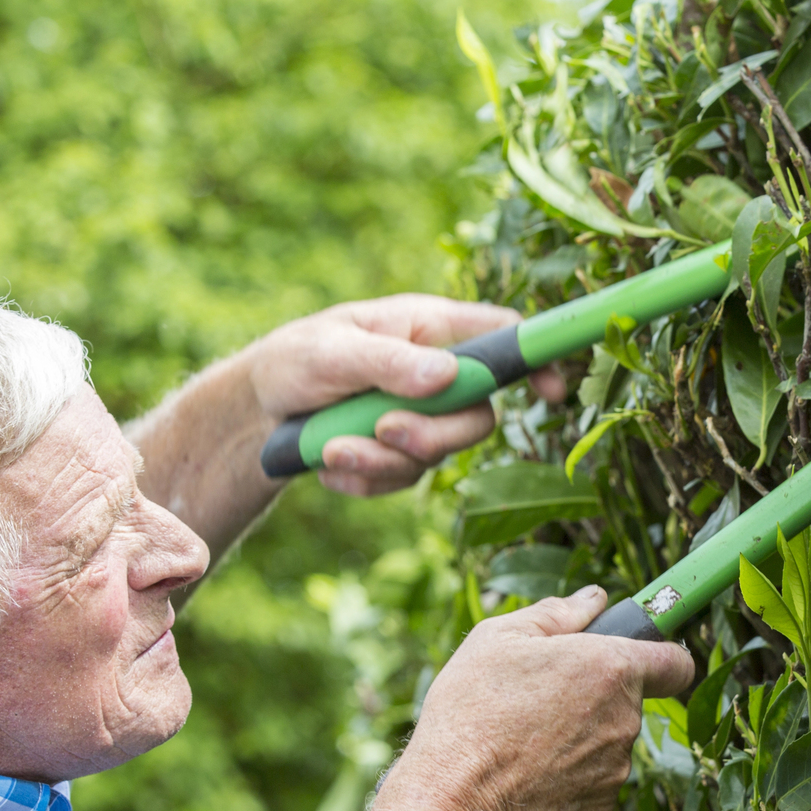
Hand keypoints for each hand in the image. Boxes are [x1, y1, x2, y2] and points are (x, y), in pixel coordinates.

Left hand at [239, 293, 564, 496]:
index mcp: (431, 329)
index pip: (503, 335)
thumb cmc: (297, 359)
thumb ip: (390, 363)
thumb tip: (449, 377)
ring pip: (437, 456)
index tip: (550, 391)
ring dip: (381, 461)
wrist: (260, 410)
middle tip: (382, 431)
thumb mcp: (333, 352)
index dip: (535, 359)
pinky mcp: (401, 455)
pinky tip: (329, 464)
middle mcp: (438, 374)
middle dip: (432, 434)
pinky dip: (364, 479)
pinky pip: (402, 481)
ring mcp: (423, 418)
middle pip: (479, 416)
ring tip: (330, 448)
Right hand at [382, 587, 694, 810]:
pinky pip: (591, 781)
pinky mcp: (599, 809)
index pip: (677, 662)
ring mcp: (615, 770)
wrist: (453, 798)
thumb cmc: (472, 710)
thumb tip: (594, 597)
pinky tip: (524, 772)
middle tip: (539, 696)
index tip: (638, 655)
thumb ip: (557, 613)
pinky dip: (566, 775)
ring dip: (578, 736)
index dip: (661, 655)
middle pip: (628, 701)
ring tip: (522, 737)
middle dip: (595, 695)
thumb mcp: (499, 638)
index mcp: (611, 668)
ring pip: (607, 742)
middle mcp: (625, 721)